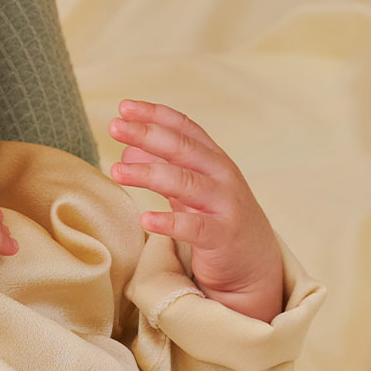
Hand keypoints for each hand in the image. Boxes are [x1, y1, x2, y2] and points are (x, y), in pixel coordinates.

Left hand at [109, 100, 284, 322]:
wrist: (255, 263)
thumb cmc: (217, 220)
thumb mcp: (191, 190)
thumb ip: (164, 169)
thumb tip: (127, 149)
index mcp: (214, 160)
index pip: (184, 128)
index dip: (155, 114)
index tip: (124, 106)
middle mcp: (222, 176)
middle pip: (182, 148)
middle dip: (147, 134)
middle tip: (115, 126)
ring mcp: (225, 205)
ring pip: (185, 182)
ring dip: (148, 173)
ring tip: (116, 170)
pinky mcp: (223, 236)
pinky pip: (193, 227)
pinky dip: (169, 222)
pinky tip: (146, 219)